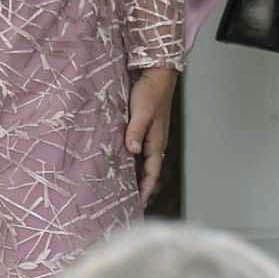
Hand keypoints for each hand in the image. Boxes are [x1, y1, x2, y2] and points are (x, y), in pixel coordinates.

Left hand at [127, 65, 178, 200]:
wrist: (157, 73)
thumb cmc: (150, 91)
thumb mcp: (142, 112)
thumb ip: (136, 131)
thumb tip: (132, 151)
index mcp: (156, 141)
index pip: (152, 172)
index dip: (146, 188)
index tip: (139, 204)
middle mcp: (154, 142)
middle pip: (148, 170)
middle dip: (141, 186)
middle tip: (128, 202)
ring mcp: (150, 135)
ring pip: (143, 161)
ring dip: (135, 174)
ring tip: (123, 187)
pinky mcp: (143, 128)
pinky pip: (138, 150)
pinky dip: (132, 160)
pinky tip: (121, 162)